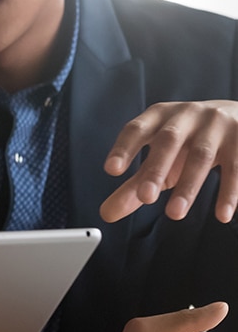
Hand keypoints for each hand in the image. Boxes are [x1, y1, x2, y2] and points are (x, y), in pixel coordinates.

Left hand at [100, 100, 237, 221]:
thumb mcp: (161, 159)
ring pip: (201, 156)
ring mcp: (216, 125)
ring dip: (188, 186)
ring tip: (174, 214)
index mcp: (159, 117)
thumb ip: (135, 185)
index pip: (136, 129)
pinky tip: (222, 216)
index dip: (124, 148)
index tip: (111, 170)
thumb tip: (107, 214)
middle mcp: (186, 115)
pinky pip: (236, 167)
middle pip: (169, 141)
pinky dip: (229, 192)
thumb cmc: (189, 143)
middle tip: (145, 198)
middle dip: (156, 169)